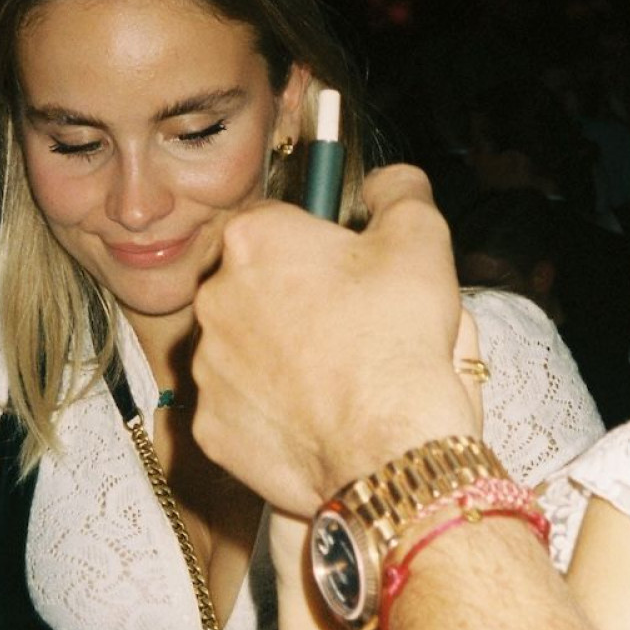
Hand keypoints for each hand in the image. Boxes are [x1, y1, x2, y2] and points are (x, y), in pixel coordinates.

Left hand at [192, 165, 478, 517]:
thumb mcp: (421, 237)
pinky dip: (275, 413)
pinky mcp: (212, 427)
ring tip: (340, 379)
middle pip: (257, 287)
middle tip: (354, 327)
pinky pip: (244, 409)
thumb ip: (400, 193)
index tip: (352, 270)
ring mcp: (208, 368)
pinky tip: (318, 419)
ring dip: (284, 358)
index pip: (279, 223)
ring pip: (248, 350)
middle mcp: (215, 299)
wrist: (388, 446)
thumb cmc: (399, 338)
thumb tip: (387, 183)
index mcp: (256, 241)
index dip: (321, 245)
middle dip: (298, 301)